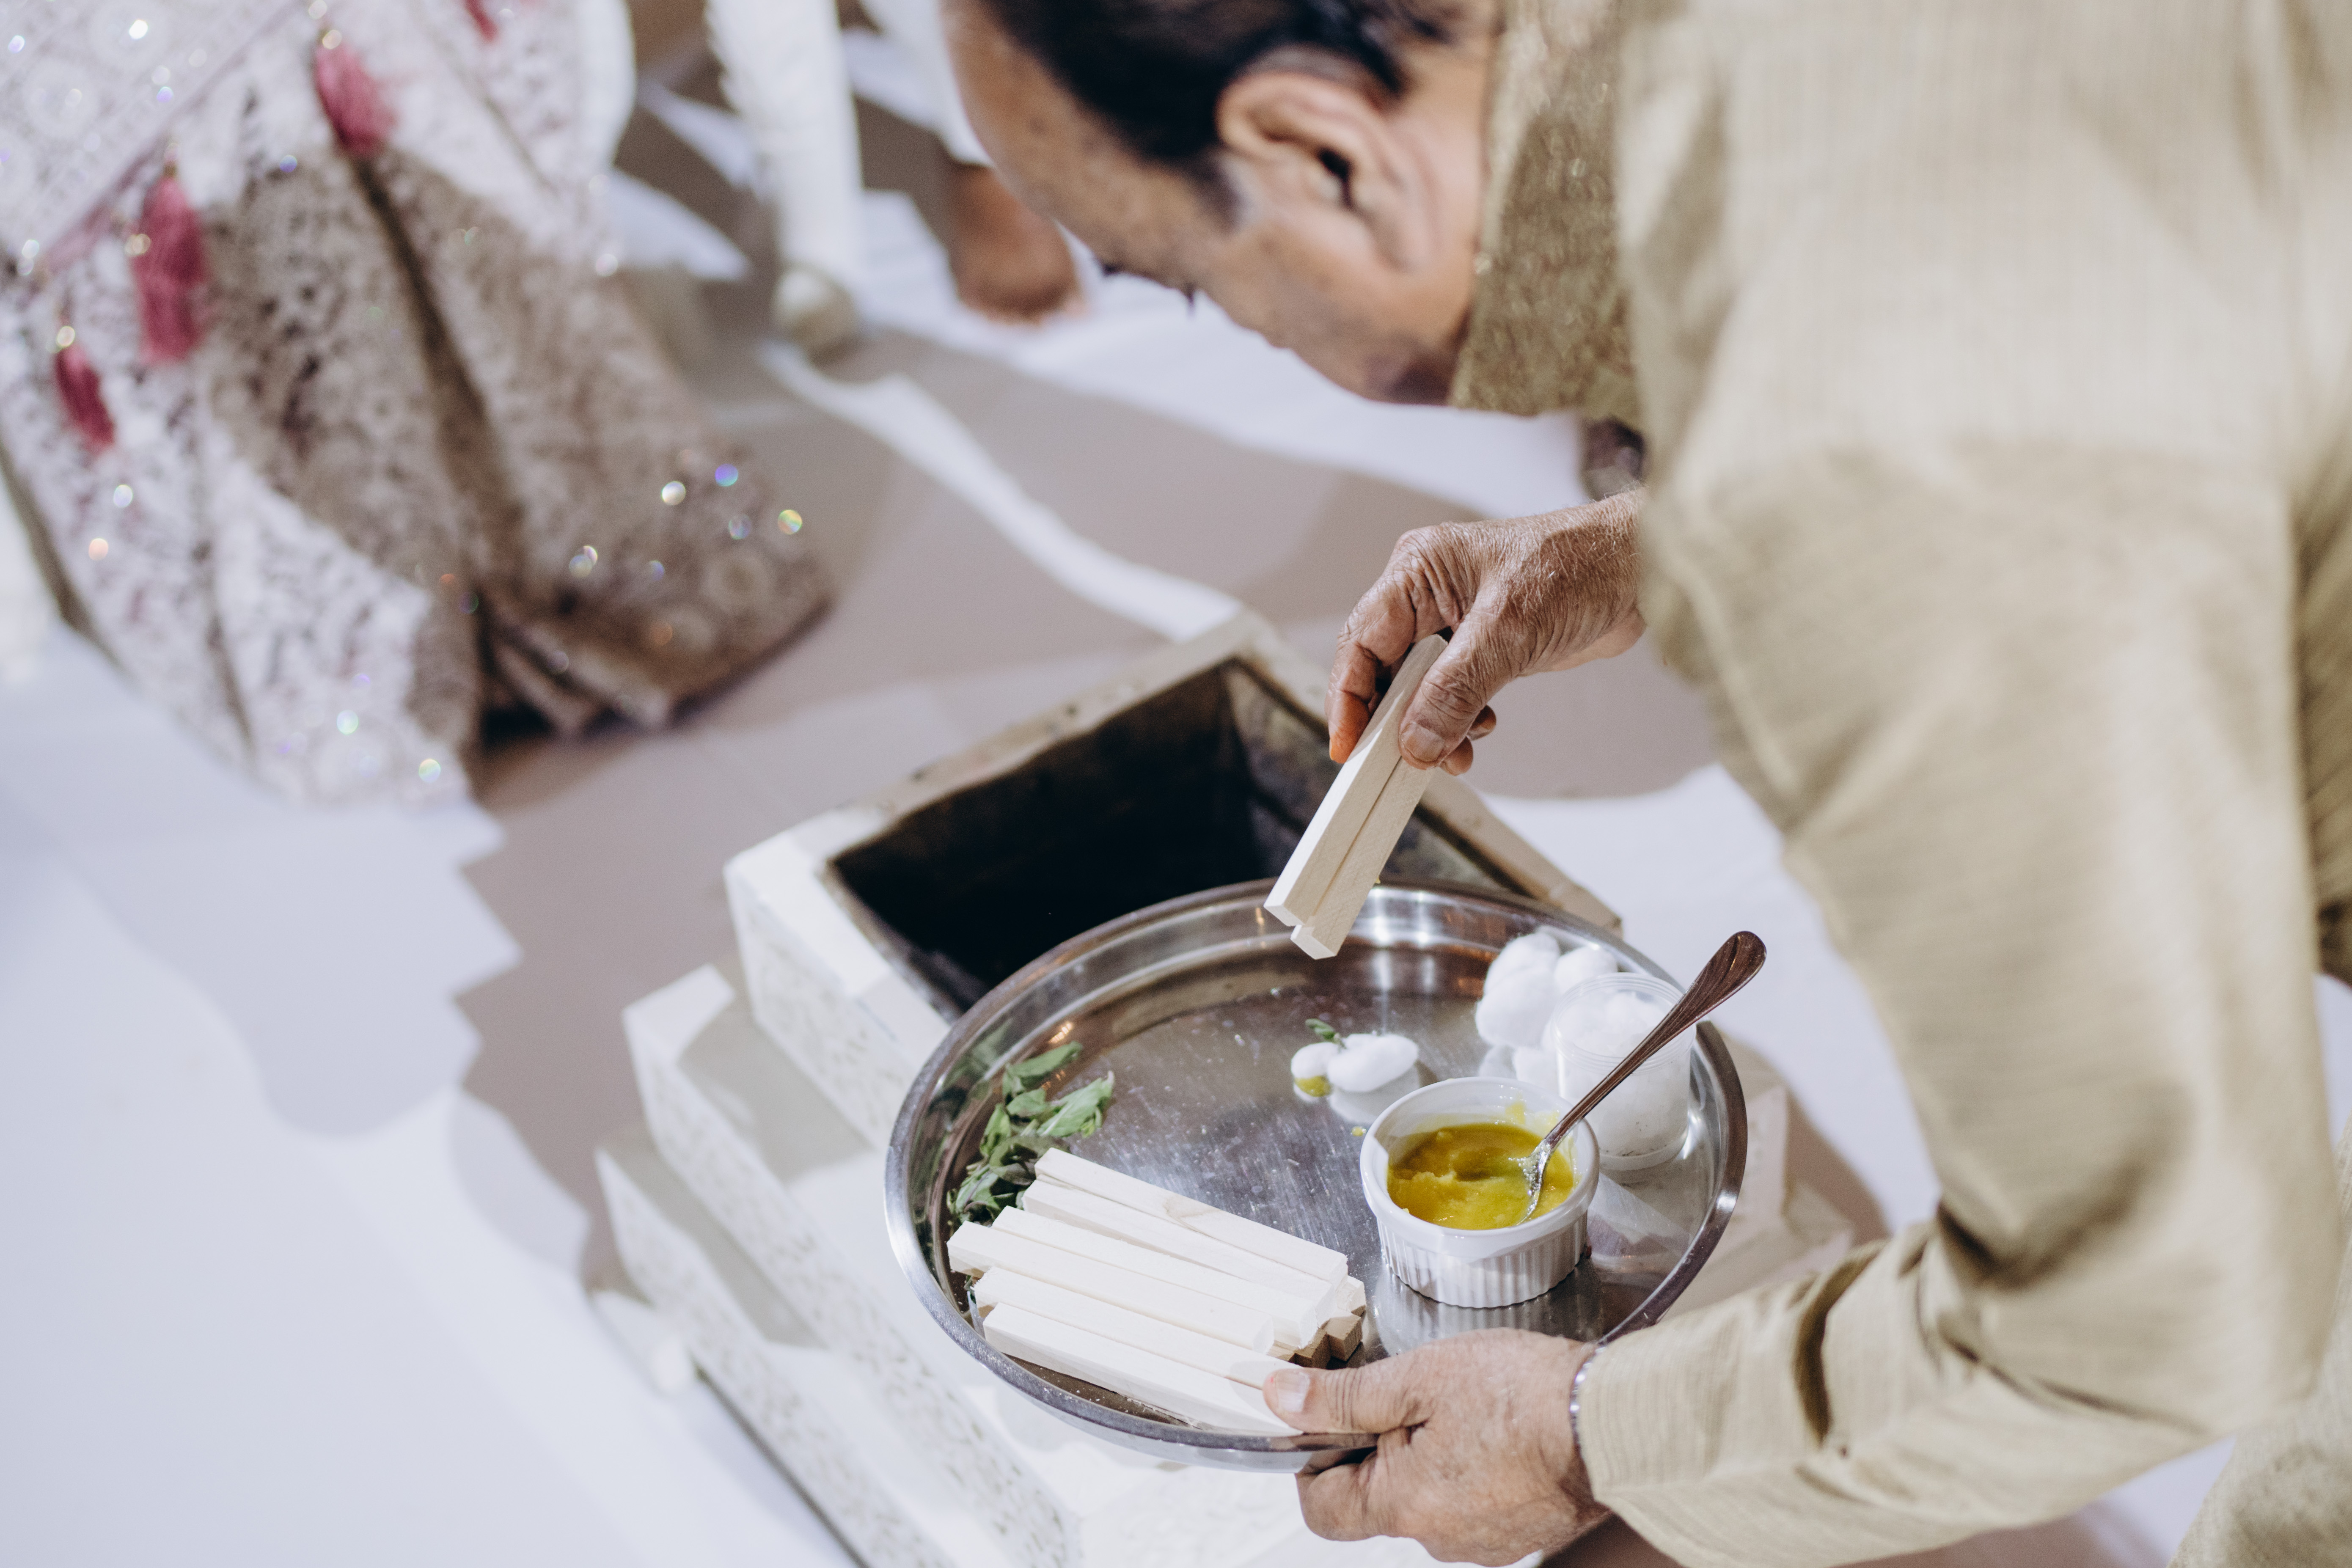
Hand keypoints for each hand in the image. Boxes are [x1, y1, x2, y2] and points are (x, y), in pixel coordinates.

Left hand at [1264, 1330, 1608, 1565]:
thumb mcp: (1418, 1377)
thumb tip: (1282, 1397)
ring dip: (1430, 1456)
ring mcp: (1484, 1542)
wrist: (1614, 1422)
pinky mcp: (1522, 1533)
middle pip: (1378, 1500)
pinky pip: (1474, 1504)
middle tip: (1408, 1394)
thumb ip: (1345, 1396)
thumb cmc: (1523, 1395)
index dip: (1310, 1462)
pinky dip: (1472, 1470)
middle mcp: (1440, 1538)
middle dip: (1380, 1448)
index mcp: (1404, 1504)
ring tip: (1462, 1406)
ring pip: (1429, 1500)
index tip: (1325, 1421)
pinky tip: (1497, 1430)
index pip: (1322, 1509)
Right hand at [1329, 490, 1645, 774]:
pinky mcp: (1484, 646)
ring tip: (1456, 753)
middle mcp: (1429, 594)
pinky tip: (1477, 733)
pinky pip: (1452, 694)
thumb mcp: (1508, 631)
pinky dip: (1458, 721)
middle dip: (1397, 720)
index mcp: (1417, 571)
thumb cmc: (1579, 567)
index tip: (1350, 747)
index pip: (1362, 642)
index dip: (1349, 698)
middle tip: (1405, 762)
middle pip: (1385, 670)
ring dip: (1432, 728)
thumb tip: (1414, 742)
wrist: (1639, 570)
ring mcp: (1456, 621)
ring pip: (1419, 689)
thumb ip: (1454, 690)